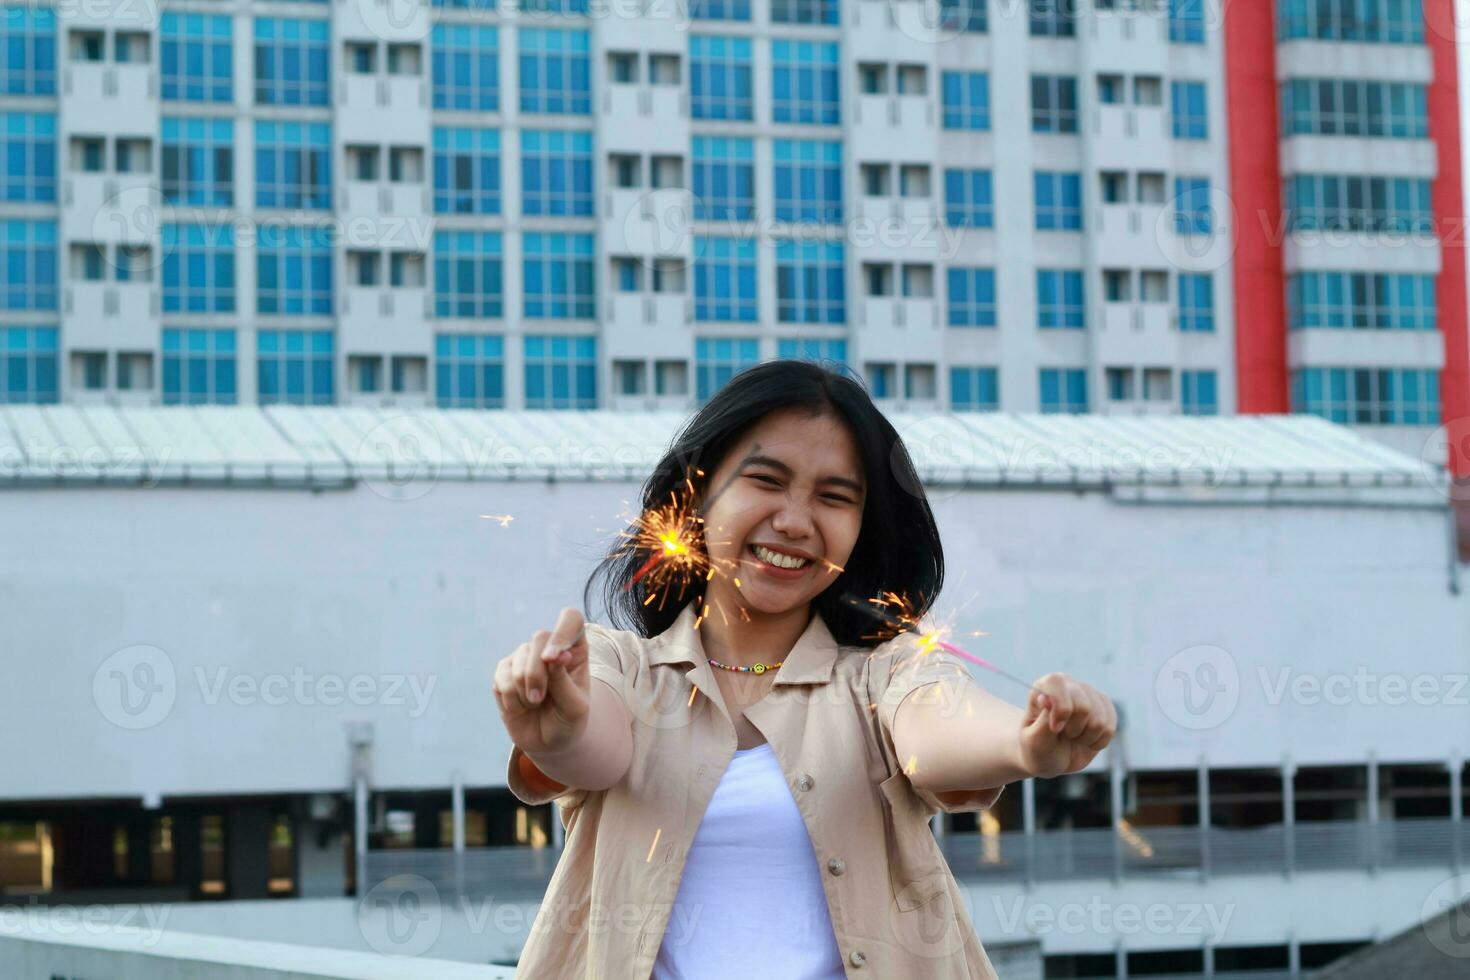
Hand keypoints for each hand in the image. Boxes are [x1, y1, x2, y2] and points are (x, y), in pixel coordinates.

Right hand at [492, 608, 591, 755]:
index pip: (571, 619)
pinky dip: (511, 698)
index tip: (554, 658)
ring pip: (518, 660)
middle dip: (537, 673)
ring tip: (534, 704)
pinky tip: (520, 706)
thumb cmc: (568, 720)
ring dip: (524, 691)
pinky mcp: (504, 671)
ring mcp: (525, 657)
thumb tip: (555, 656)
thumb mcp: (574, 707)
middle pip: (538, 638)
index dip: (561, 633)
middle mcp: (549, 647)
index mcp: (574, 649)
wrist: (548, 742)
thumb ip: (563, 681)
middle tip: (540, 698)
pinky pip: (501, 677)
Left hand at [1018, 673, 1116, 778]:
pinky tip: (1086, 740)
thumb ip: (1042, 721)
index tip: (1055, 728)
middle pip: (1084, 706)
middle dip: (1074, 729)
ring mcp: (1088, 693)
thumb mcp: (1034, 741)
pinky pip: (1110, 727)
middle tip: (1063, 735)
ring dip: (1087, 736)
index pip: (1056, 682)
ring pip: (1100, 719)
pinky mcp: (1105, 706)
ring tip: (1073, 737)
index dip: (1060, 707)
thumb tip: (1046, 698)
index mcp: (1043, 687)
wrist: (1052, 758)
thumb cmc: (1037, 748)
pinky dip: (1099, 741)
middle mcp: (1068, 684)